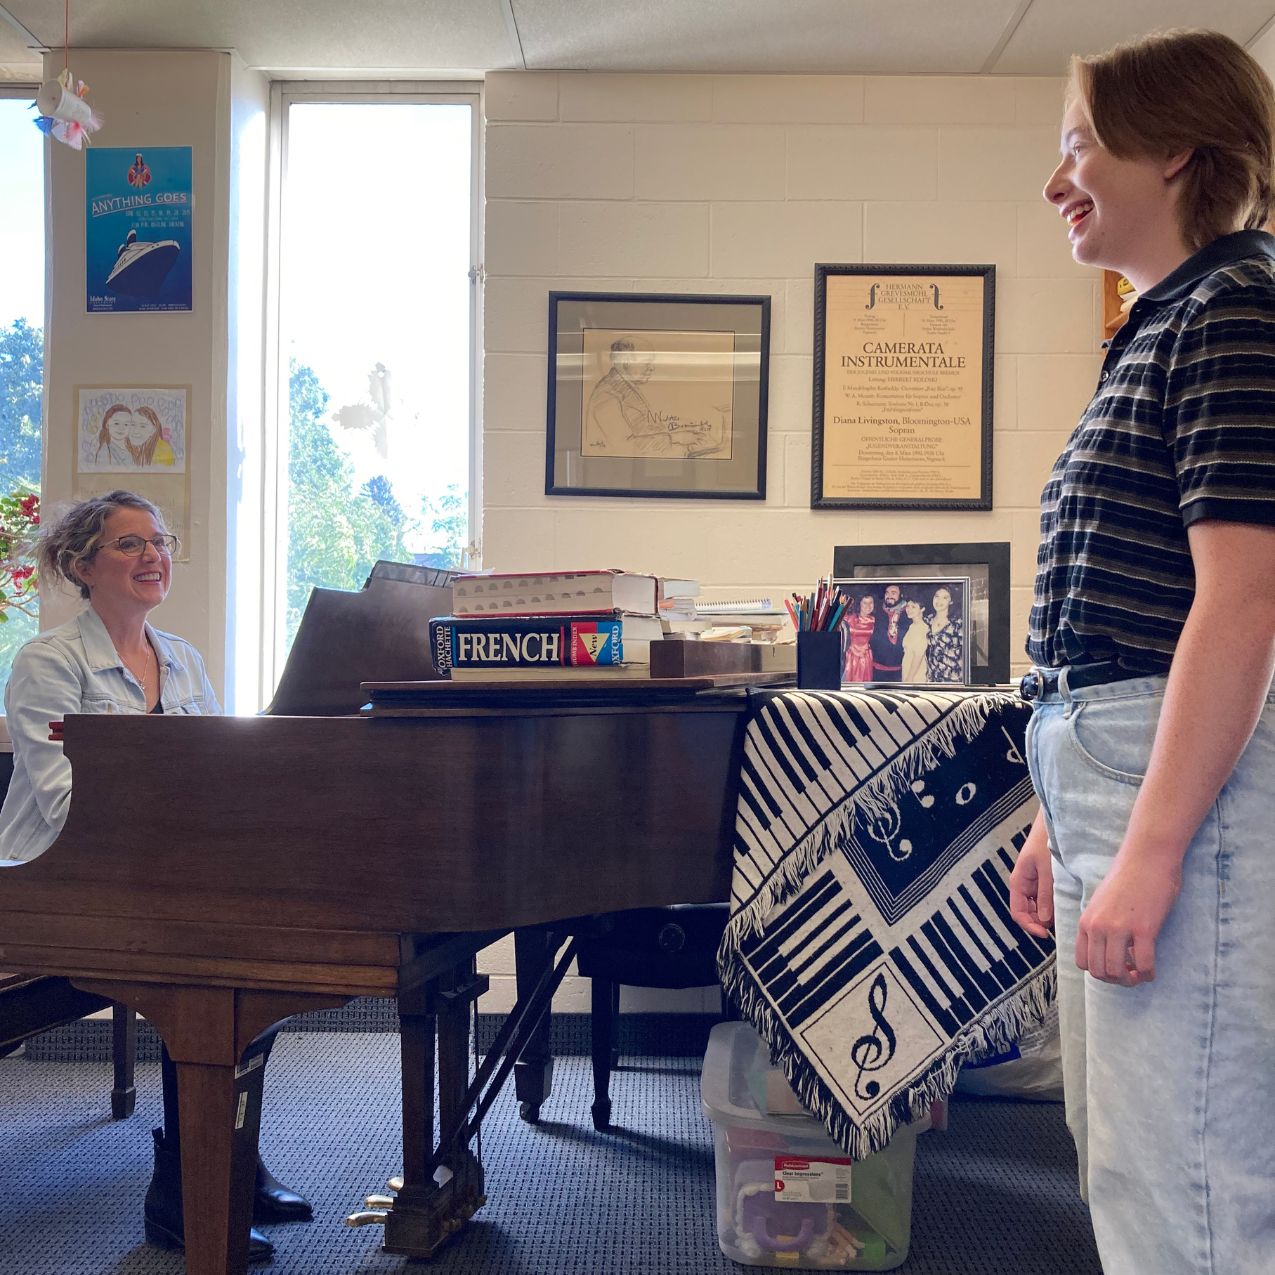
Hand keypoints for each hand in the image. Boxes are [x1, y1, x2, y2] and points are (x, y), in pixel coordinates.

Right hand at [1009, 833, 1054, 938]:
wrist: (1051, 825)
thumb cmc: (1045, 843)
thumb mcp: (1047, 870)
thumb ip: (1045, 895)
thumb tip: (1045, 920)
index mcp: (1018, 882)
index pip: (1018, 913)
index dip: (1029, 926)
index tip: (1045, 934)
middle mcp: (1023, 885)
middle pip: (1026, 912)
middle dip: (1039, 922)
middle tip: (1057, 928)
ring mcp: (1032, 883)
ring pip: (1035, 907)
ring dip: (1046, 915)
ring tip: (1062, 917)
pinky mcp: (1042, 880)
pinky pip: (1043, 899)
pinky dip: (1051, 905)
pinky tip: (1062, 905)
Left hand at [1076, 852, 1181, 985]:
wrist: (1147, 858)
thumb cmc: (1127, 878)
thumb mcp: (1101, 902)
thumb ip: (1099, 923)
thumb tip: (1104, 948)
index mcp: (1086, 921)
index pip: (1082, 961)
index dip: (1098, 972)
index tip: (1112, 969)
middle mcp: (1098, 927)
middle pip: (1098, 971)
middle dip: (1114, 980)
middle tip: (1129, 976)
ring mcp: (1120, 928)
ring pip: (1117, 972)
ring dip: (1130, 980)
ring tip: (1140, 974)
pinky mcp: (1144, 929)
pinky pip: (1143, 964)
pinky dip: (1148, 973)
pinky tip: (1151, 970)